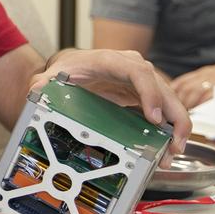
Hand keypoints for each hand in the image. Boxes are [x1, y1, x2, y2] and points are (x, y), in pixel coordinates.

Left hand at [33, 48, 189, 158]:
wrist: (76, 66)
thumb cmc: (70, 68)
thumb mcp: (55, 74)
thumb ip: (44, 82)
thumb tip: (37, 89)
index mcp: (112, 60)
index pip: (138, 72)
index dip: (150, 94)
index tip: (154, 117)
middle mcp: (134, 67)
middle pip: (163, 88)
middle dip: (174, 117)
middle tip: (174, 145)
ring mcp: (143, 81)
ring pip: (170, 101)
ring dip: (177, 127)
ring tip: (174, 153)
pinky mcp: (146, 94)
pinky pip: (164, 110)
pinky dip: (170, 129)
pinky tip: (168, 149)